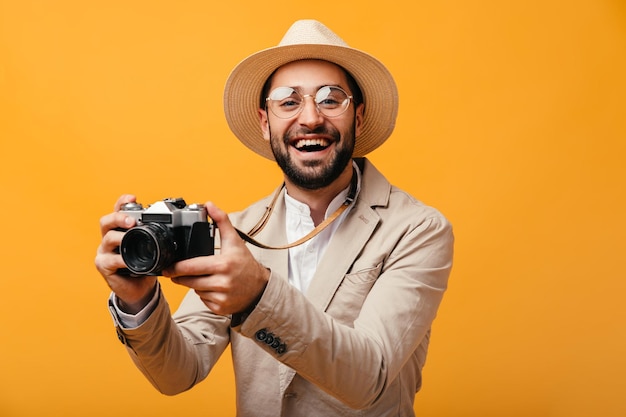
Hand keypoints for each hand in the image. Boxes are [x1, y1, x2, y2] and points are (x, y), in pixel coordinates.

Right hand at [94, 194, 157, 313]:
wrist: (140, 290)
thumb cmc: (146, 267)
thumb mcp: (153, 250)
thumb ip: (159, 239)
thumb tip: (179, 230)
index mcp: (122, 230)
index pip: (118, 211)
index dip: (123, 202)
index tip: (133, 198)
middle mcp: (110, 238)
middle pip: (106, 221)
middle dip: (119, 217)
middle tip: (132, 221)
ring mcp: (105, 252)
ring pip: (108, 238)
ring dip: (120, 238)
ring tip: (130, 239)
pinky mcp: (104, 266)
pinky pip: (110, 260)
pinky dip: (120, 260)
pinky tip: (127, 262)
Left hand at [162, 202, 269, 315]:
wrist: (260, 288)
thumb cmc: (245, 263)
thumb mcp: (234, 240)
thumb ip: (221, 221)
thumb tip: (209, 205)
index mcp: (223, 264)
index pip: (192, 267)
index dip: (176, 268)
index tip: (168, 267)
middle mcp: (222, 282)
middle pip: (189, 281)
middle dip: (180, 277)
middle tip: (175, 273)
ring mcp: (222, 297)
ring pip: (196, 291)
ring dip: (194, 285)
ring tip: (203, 277)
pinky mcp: (220, 308)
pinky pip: (203, 301)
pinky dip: (204, 295)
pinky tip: (212, 288)